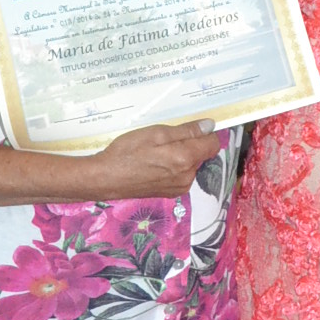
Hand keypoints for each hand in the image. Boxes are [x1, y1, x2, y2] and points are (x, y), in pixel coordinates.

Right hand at [83, 121, 227, 201]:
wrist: (106, 178)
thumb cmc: (128, 151)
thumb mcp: (156, 133)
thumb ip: (186, 130)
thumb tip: (209, 126)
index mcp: (186, 159)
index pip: (212, 144)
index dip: (204, 133)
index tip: (190, 128)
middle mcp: (187, 176)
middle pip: (201, 155)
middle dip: (190, 145)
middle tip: (165, 139)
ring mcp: (179, 187)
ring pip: (191, 166)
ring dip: (181, 157)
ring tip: (157, 152)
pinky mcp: (170, 193)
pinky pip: (181, 176)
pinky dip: (174, 168)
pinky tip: (155, 164)